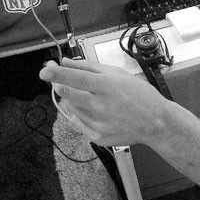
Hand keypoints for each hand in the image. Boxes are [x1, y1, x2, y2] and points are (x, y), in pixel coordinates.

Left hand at [39, 58, 167, 146]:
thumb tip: (65, 62)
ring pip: (72, 107)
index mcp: (106, 86)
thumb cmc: (140, 94)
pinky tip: (97, 111)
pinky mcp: (97, 137)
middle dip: (60, 85)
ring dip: (75, 99)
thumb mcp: (118, 73)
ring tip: (93, 97)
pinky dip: (82, 114)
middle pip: (67, 94)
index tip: (44, 71)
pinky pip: (79, 122)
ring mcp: (97, 123)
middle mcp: (100, 106)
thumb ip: (89, 67)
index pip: (75, 78)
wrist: (156, 122)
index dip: (57, 74)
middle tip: (60, 80)